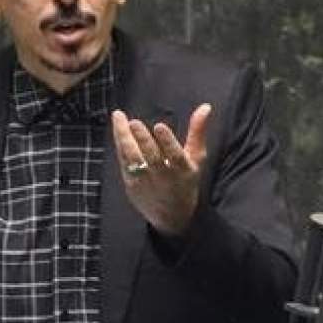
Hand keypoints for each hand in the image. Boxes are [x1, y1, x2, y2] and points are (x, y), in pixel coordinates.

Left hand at [110, 103, 211, 235]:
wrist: (172, 216)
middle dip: (143, 139)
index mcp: (182, 170)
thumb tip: (205, 107)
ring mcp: (145, 181)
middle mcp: (163, 176)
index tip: (159, 126)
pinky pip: (124, 162)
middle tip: (134, 122)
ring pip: (133, 158)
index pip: (175, 155)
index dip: (167, 141)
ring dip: (124, 138)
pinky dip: (120, 146)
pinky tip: (117, 129)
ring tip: (119, 118)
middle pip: (151, 157)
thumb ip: (198, 132)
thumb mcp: (197, 159)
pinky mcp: (131, 184)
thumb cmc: (185, 181)